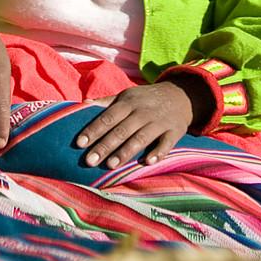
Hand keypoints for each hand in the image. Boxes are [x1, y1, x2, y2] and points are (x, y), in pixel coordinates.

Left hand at [74, 80, 200, 168]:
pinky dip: (158, 152)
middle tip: (89, 161)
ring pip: (141, 137)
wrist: (181, 95)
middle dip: (105, 145)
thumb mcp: (127, 96)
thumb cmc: (146, 99)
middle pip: (122, 129)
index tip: (79, 143)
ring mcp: (159, 121)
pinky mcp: (175, 131)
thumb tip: (82, 104)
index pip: (108, 117)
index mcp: (128, 102)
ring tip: (111, 165)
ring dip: (126, 151)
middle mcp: (143, 111)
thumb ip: (105, 102)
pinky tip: (147, 162)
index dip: (94, 130)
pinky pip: (166, 143)